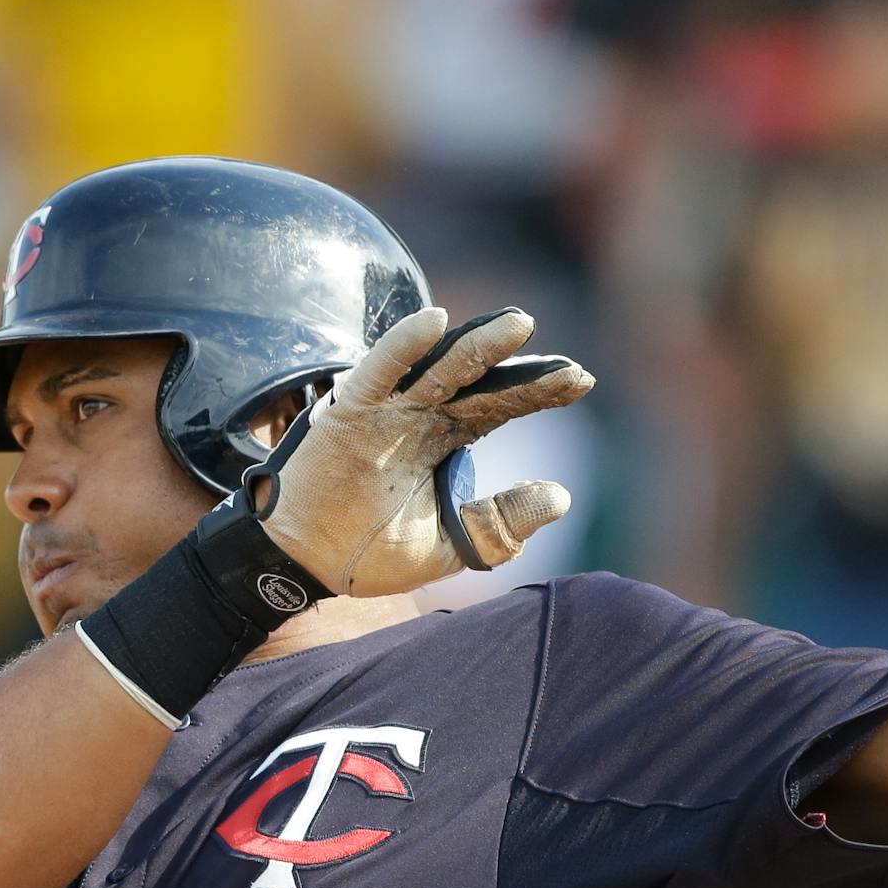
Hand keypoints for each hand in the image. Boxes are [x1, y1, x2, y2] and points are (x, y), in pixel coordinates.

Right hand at [248, 306, 593, 596]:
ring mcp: (386, 411)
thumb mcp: (450, 547)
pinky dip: (403, 346)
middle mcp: (421, 417)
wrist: (305, 565)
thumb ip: (500, 525)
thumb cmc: (371, 553)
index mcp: (447, 441)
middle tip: (567, 367)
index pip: (502, 404)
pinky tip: (434, 322)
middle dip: (523, 371)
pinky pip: (378, 371)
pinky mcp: (349, 411)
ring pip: (439, 367)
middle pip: (480, 381)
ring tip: (519, 325)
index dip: (540, 391)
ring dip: (477, 344)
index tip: (583, 381)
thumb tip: (560, 496)